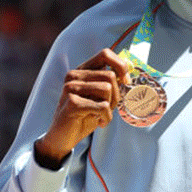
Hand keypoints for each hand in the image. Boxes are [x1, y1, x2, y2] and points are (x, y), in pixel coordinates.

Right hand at [35, 49, 129, 165]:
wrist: (62, 137)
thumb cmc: (84, 116)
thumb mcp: (101, 97)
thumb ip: (112, 84)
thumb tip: (128, 76)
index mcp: (82, 71)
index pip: (105, 54)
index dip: (120, 66)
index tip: (125, 81)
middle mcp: (74, 76)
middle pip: (110, 75)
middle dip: (116, 95)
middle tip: (108, 108)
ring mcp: (71, 88)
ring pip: (107, 89)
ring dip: (110, 106)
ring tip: (100, 114)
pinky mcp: (72, 103)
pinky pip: (103, 106)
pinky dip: (106, 117)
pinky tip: (98, 122)